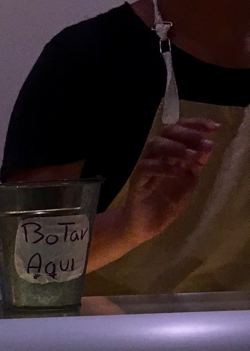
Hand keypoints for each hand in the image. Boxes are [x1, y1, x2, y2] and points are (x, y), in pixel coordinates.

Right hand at [122, 118, 219, 245]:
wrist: (147, 225)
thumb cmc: (166, 202)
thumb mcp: (189, 181)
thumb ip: (197, 164)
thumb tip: (208, 146)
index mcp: (170, 151)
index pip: (181, 128)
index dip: (197, 124)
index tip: (215, 128)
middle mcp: (156, 154)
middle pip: (168, 132)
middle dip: (188, 134)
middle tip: (203, 142)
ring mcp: (144, 165)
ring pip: (155, 145)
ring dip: (176, 148)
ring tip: (192, 156)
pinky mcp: (136, 180)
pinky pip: (147, 167)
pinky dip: (165, 167)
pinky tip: (180, 172)